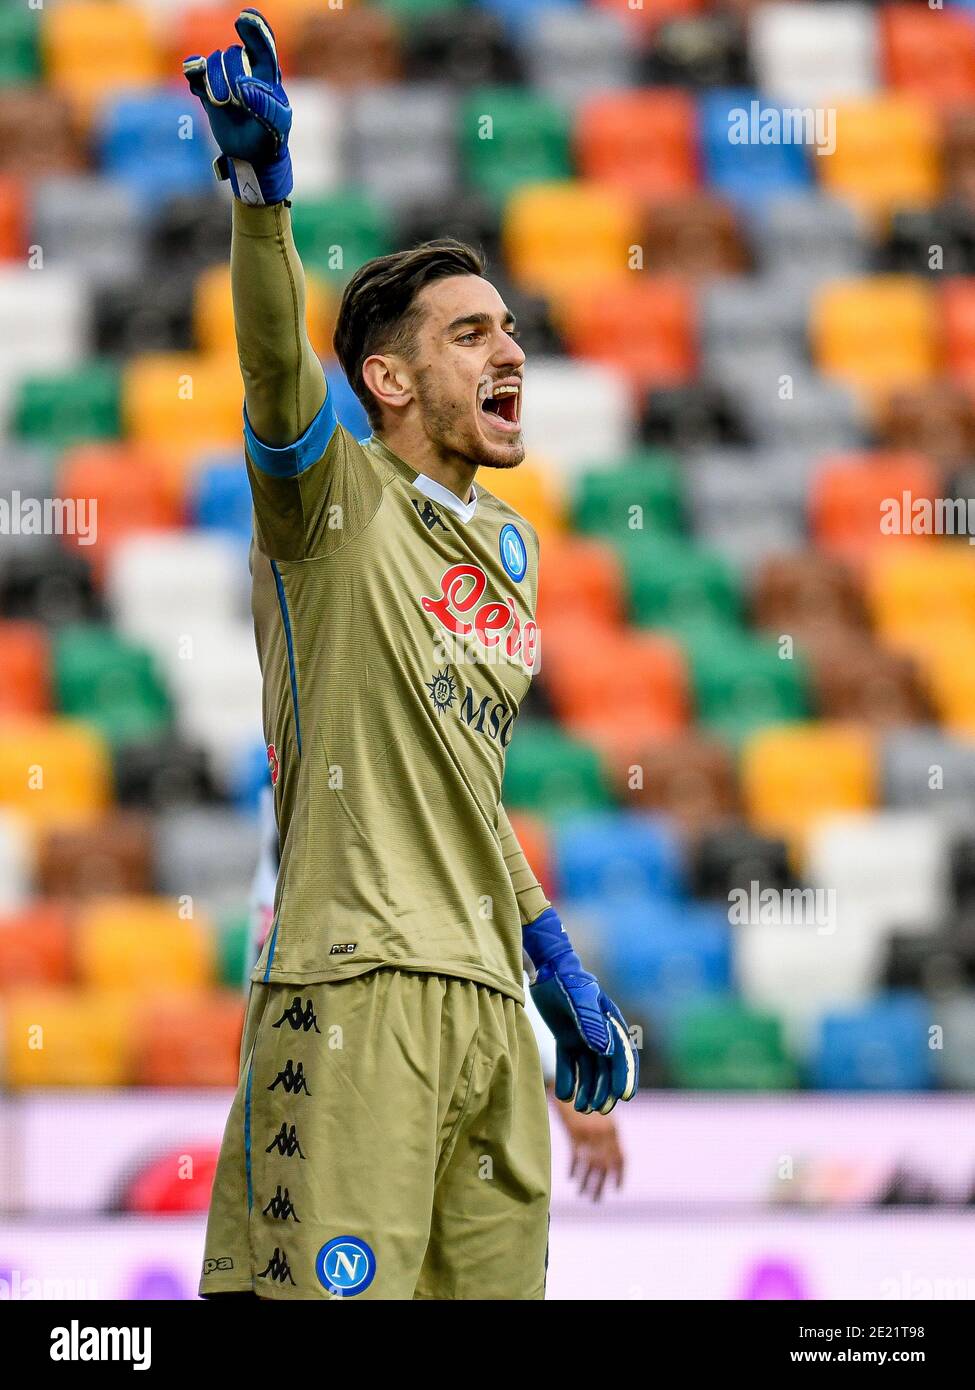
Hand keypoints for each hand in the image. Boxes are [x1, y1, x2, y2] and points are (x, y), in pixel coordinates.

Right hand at [183, 7, 292, 205]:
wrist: (251, 157)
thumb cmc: (270, 138)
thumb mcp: (276, 125)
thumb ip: (264, 103)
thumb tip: (243, 85)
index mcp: (267, 73)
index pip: (262, 43)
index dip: (253, 29)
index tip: (243, 20)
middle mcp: (245, 70)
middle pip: (232, 53)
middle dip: (231, 73)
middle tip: (237, 100)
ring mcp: (225, 79)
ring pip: (213, 62)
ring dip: (214, 81)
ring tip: (222, 103)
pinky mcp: (208, 90)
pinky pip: (195, 73)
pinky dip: (194, 73)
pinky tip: (196, 80)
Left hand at [525, 907, 638, 1114]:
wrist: (546, 968)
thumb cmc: (567, 981)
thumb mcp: (579, 1001)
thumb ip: (591, 1025)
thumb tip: (605, 1052)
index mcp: (611, 1023)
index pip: (623, 1055)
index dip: (625, 1076)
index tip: (624, 1097)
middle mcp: (600, 1033)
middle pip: (607, 1068)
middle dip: (605, 1090)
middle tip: (598, 1110)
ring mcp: (583, 1036)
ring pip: (589, 1070)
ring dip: (587, 1089)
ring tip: (580, 1108)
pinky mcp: (566, 1038)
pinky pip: (570, 1064)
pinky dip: (569, 1079)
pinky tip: (563, 1096)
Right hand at [557, 1099, 624, 1200]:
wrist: (568, 1082)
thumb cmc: (585, 1100)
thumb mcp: (601, 1114)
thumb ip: (607, 1133)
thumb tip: (611, 1158)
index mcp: (613, 1129)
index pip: (620, 1158)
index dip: (619, 1175)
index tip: (617, 1189)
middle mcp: (603, 1132)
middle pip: (605, 1166)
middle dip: (600, 1185)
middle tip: (596, 1199)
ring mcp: (588, 1132)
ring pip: (590, 1165)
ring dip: (586, 1182)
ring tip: (582, 1193)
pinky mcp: (573, 1132)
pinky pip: (575, 1156)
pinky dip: (573, 1168)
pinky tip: (570, 1177)